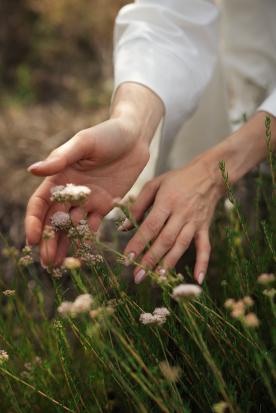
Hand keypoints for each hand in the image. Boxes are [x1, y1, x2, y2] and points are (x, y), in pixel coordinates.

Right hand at [25, 83, 163, 266]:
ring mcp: (87, 200)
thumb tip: (33, 170)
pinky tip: (83, 254)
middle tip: (48, 264)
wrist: (135, 137)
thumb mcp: (84, 143)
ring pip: (72, 227)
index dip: (34, 221)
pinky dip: (87, 239)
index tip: (33, 239)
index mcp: (59, 176)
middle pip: (54, 221)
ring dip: (65, 245)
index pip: (40, 203)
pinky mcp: (104, 205)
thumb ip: (61, 158)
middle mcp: (70, 191)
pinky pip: (93, 226)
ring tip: (61, 266)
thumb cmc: (107, 134)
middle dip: (49, 242)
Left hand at [121, 155, 222, 284]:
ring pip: (181, 246)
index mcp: (166, 201)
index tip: (127, 258)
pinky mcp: (204, 228)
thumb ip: (137, 206)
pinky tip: (198, 279)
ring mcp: (194, 222)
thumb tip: (123, 228)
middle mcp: (181, 214)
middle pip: (165, 240)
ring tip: (158, 279)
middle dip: (150, 259)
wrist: (208, 175)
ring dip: (169, 263)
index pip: (150, 226)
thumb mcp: (154, 185)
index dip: (139, 243)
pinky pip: (205, 247)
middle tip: (138, 276)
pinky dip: (203, 263)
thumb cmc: (177, 179)